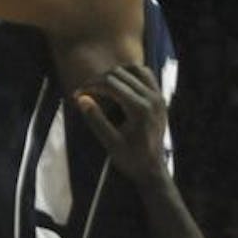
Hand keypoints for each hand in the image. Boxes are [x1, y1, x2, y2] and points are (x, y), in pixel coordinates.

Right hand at [74, 64, 171, 183]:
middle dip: (99, 80)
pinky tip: (118, 85)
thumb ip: (96, 120)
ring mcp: (158, 96)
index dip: (90, 86)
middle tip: (84, 93)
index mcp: (139, 109)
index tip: (76, 94)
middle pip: (120, 74)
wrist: (152, 169)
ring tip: (100, 87)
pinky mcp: (160, 97)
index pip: (110, 84)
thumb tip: (81, 98)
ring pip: (134, 69)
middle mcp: (152, 98)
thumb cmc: (130, 159)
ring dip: (115, 74)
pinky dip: (131, 74)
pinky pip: (146, 75)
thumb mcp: (110, 143)